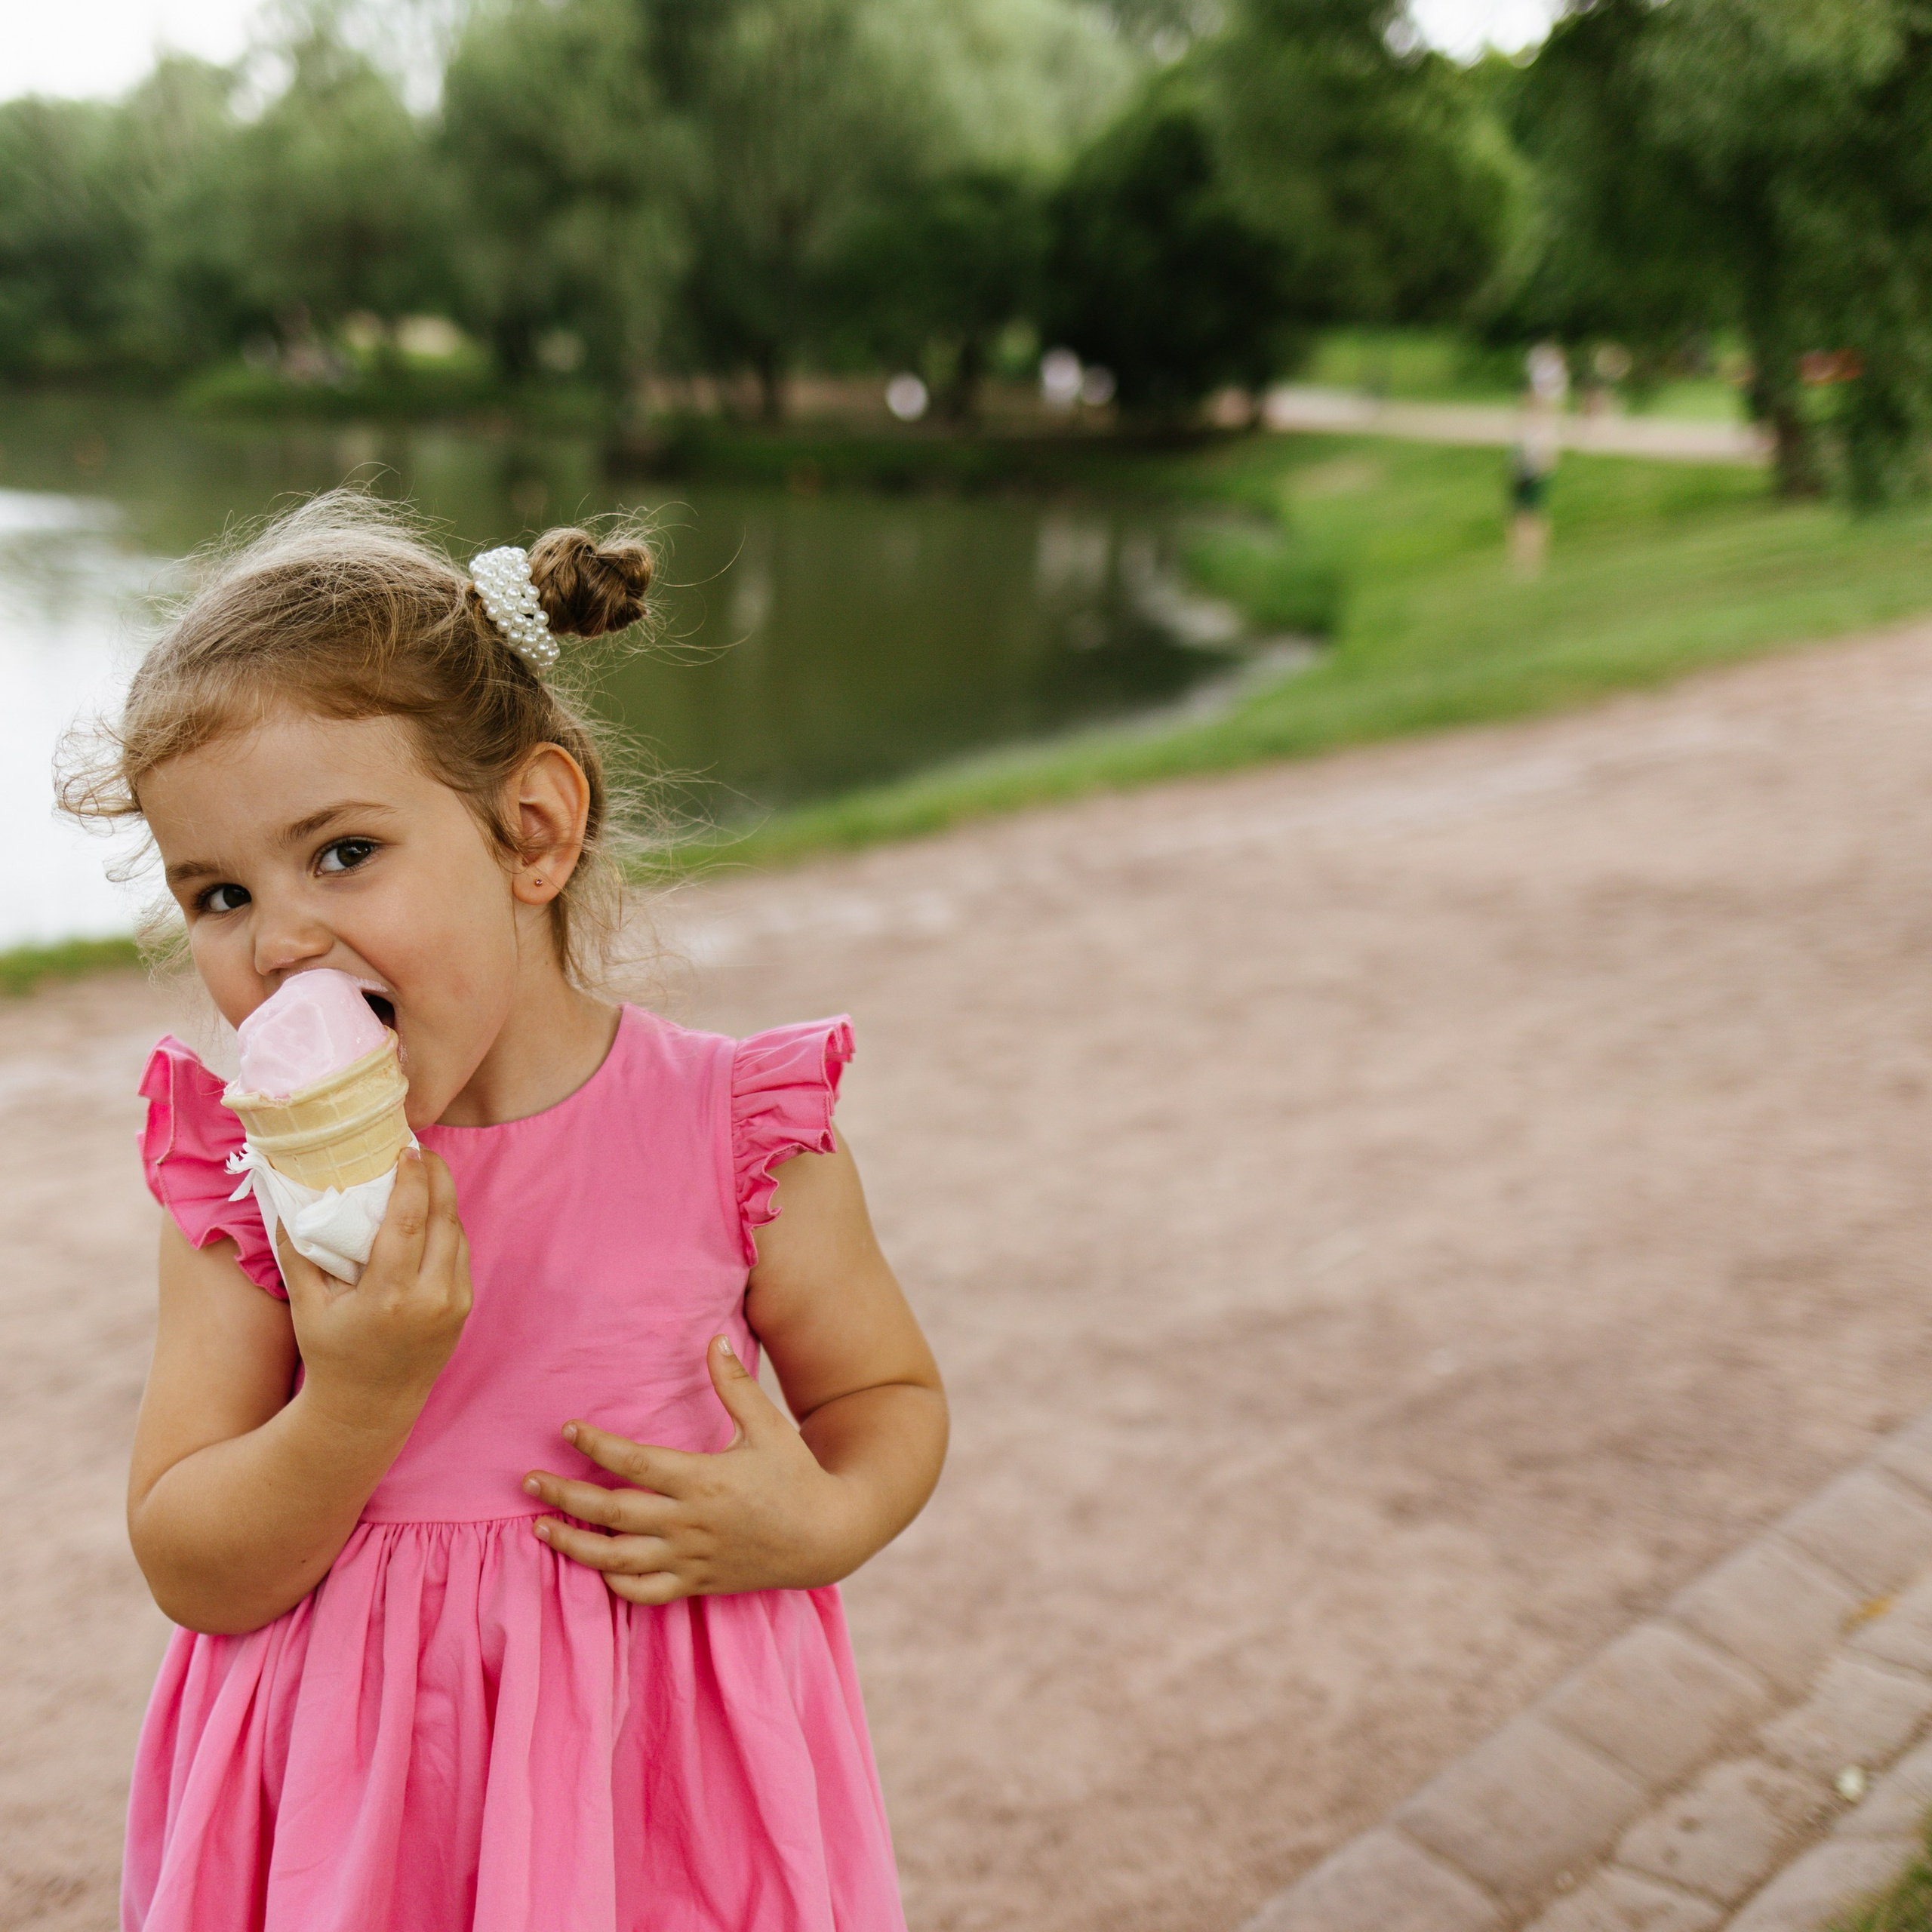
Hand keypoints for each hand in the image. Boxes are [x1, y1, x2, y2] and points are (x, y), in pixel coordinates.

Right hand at [276, 1149, 472, 1430]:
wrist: (368, 1409)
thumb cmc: (331, 1355)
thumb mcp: (307, 1306)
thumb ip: (297, 1251)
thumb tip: (283, 1196)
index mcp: (390, 1295)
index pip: (411, 1220)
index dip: (413, 1178)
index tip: (408, 1148)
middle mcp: (430, 1298)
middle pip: (444, 1217)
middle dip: (436, 1176)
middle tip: (420, 1149)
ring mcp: (453, 1304)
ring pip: (457, 1233)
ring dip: (443, 1200)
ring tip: (422, 1175)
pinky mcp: (463, 1308)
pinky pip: (461, 1254)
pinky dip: (447, 1228)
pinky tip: (430, 1212)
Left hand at [522, 1337, 861, 1603]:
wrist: (828, 1537)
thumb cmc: (797, 1476)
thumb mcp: (769, 1425)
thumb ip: (734, 1385)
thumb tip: (713, 1339)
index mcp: (702, 1479)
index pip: (633, 1461)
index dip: (594, 1445)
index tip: (567, 1429)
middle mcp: (689, 1522)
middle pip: (611, 1513)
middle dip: (564, 1495)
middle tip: (528, 1480)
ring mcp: (691, 1558)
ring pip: (617, 1561)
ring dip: (573, 1545)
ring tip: (540, 1529)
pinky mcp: (698, 1583)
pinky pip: (646, 1593)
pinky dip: (615, 1586)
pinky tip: (595, 1570)